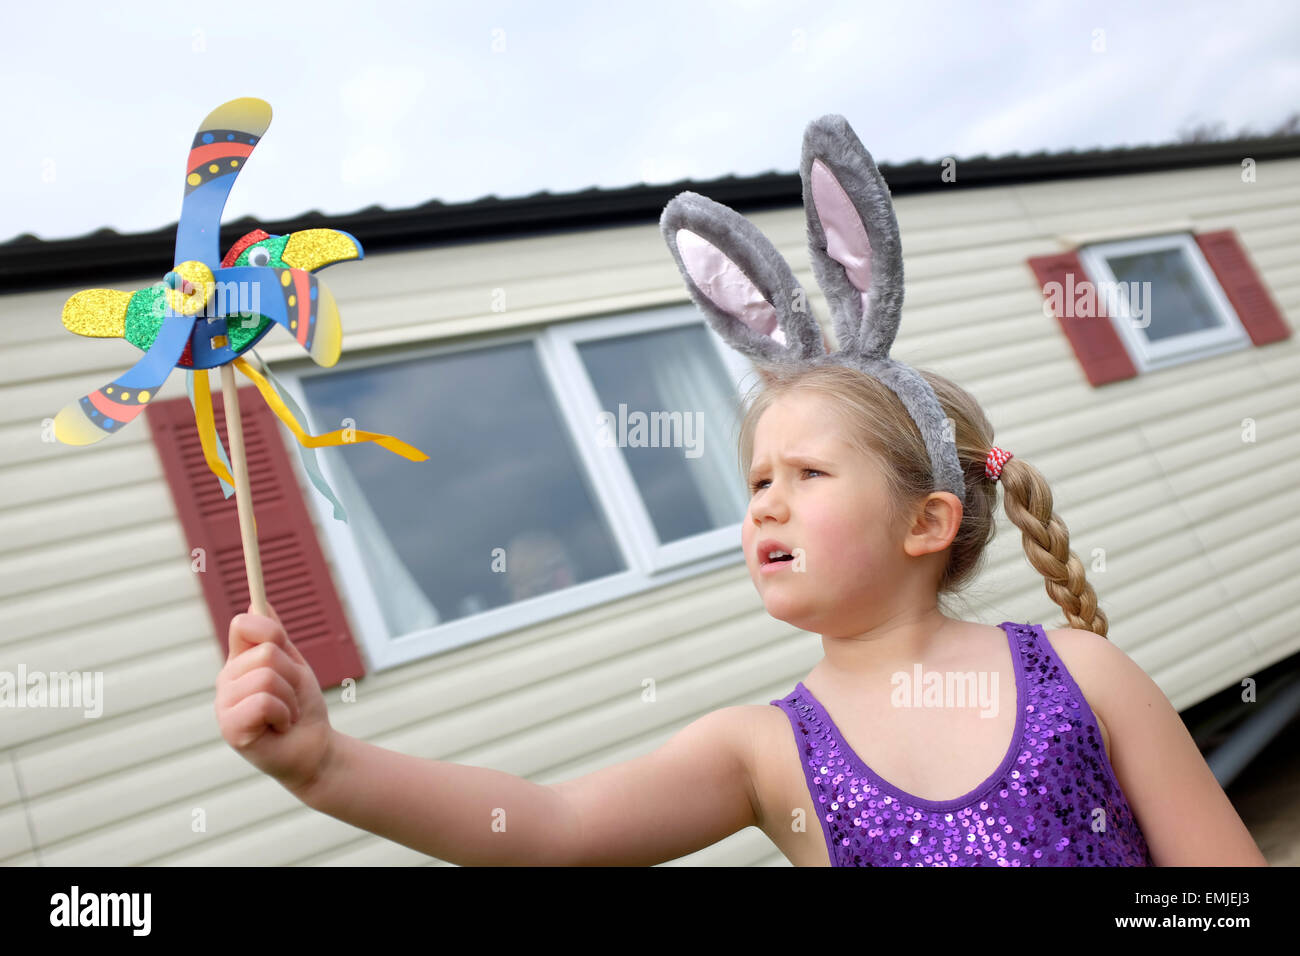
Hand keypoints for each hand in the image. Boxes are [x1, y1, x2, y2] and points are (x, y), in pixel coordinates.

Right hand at [215, 602, 333, 795]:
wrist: (313, 750)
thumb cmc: (302, 709)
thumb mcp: (294, 666)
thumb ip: (276, 637)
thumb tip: (259, 603)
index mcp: (239, 662)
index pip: (243, 624)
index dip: (268, 629)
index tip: (281, 643)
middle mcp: (226, 680)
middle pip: (266, 652)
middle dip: (292, 675)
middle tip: (290, 697)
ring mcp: (224, 705)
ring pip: (267, 677)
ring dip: (290, 698)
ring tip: (286, 714)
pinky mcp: (230, 729)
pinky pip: (263, 702)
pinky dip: (282, 714)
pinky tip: (279, 727)